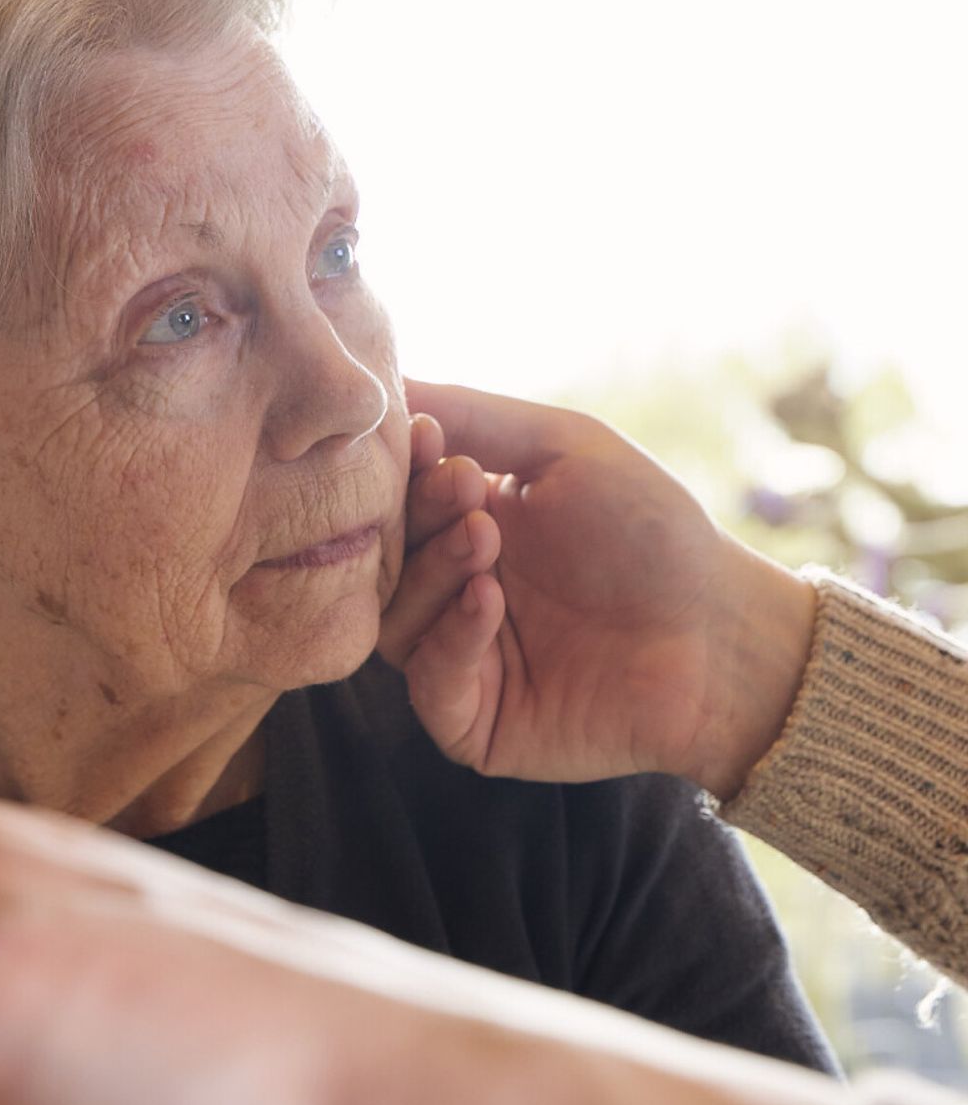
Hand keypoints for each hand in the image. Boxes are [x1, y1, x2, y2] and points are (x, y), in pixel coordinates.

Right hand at [387, 383, 816, 795]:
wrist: (718, 636)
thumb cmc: (652, 533)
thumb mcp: (566, 448)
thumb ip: (478, 417)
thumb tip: (390, 382)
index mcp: (466, 527)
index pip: (398, 501)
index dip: (402, 470)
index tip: (426, 438)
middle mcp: (452, 593)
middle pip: (387, 560)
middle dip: (417, 517)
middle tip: (462, 490)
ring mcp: (458, 659)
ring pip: (395, 621)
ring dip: (432, 573)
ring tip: (483, 539)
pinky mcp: (473, 722)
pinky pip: (430, 683)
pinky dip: (451, 638)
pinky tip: (488, 600)